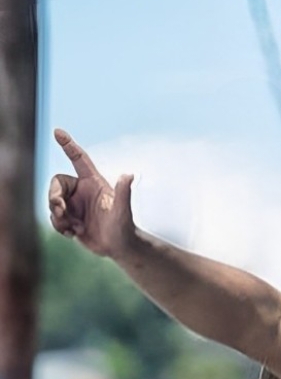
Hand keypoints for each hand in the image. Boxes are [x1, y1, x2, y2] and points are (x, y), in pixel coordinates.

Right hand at [48, 129, 136, 259]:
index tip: (57, 131)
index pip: (78, 158)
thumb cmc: (124, 227)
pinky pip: (54, 217)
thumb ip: (123, 193)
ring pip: (52, 202)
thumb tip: (129, 175)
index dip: (68, 145)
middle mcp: (82, 190)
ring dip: (58, 216)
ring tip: (73, 228)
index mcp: (93, 182)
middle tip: (60, 210)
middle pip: (56, 183)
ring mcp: (74, 204)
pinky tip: (73, 234)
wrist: (119, 247)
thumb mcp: (123, 211)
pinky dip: (59, 226)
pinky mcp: (70, 218)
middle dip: (53, 197)